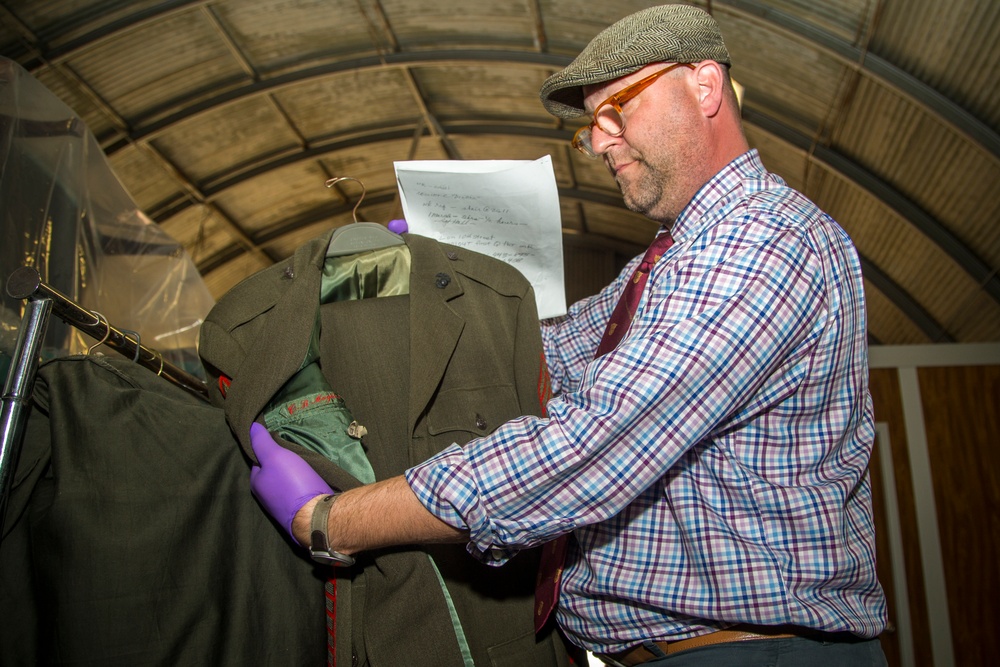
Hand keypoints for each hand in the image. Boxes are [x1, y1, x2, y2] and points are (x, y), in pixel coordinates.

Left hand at [249, 422, 332, 545]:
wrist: (316, 515)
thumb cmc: (292, 483)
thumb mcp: (275, 456)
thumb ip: (262, 442)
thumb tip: (251, 426)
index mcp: (257, 484)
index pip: (258, 462)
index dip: (267, 451)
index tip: (279, 442)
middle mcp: (266, 497)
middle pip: (273, 473)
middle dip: (281, 464)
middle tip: (294, 451)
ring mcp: (282, 506)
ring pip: (286, 483)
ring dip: (293, 474)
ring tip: (304, 463)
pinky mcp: (299, 512)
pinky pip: (298, 492)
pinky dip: (302, 484)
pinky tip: (311, 478)